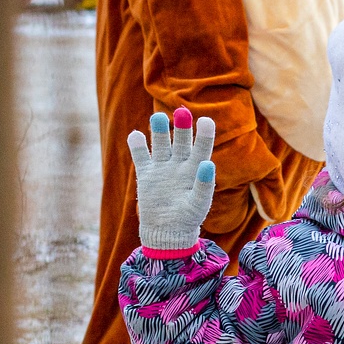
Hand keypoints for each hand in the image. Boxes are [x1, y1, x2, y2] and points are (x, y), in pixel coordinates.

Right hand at [128, 107, 215, 250]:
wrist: (167, 232)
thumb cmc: (188, 218)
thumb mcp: (198, 204)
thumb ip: (203, 184)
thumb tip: (207, 164)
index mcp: (196, 170)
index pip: (202, 148)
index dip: (205, 134)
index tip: (207, 121)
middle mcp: (179, 164)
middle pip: (180, 141)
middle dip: (182, 127)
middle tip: (182, 111)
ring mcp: (162, 167)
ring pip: (160, 143)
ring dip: (159, 130)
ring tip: (158, 117)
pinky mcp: (146, 174)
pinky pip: (141, 156)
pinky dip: (137, 146)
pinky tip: (135, 136)